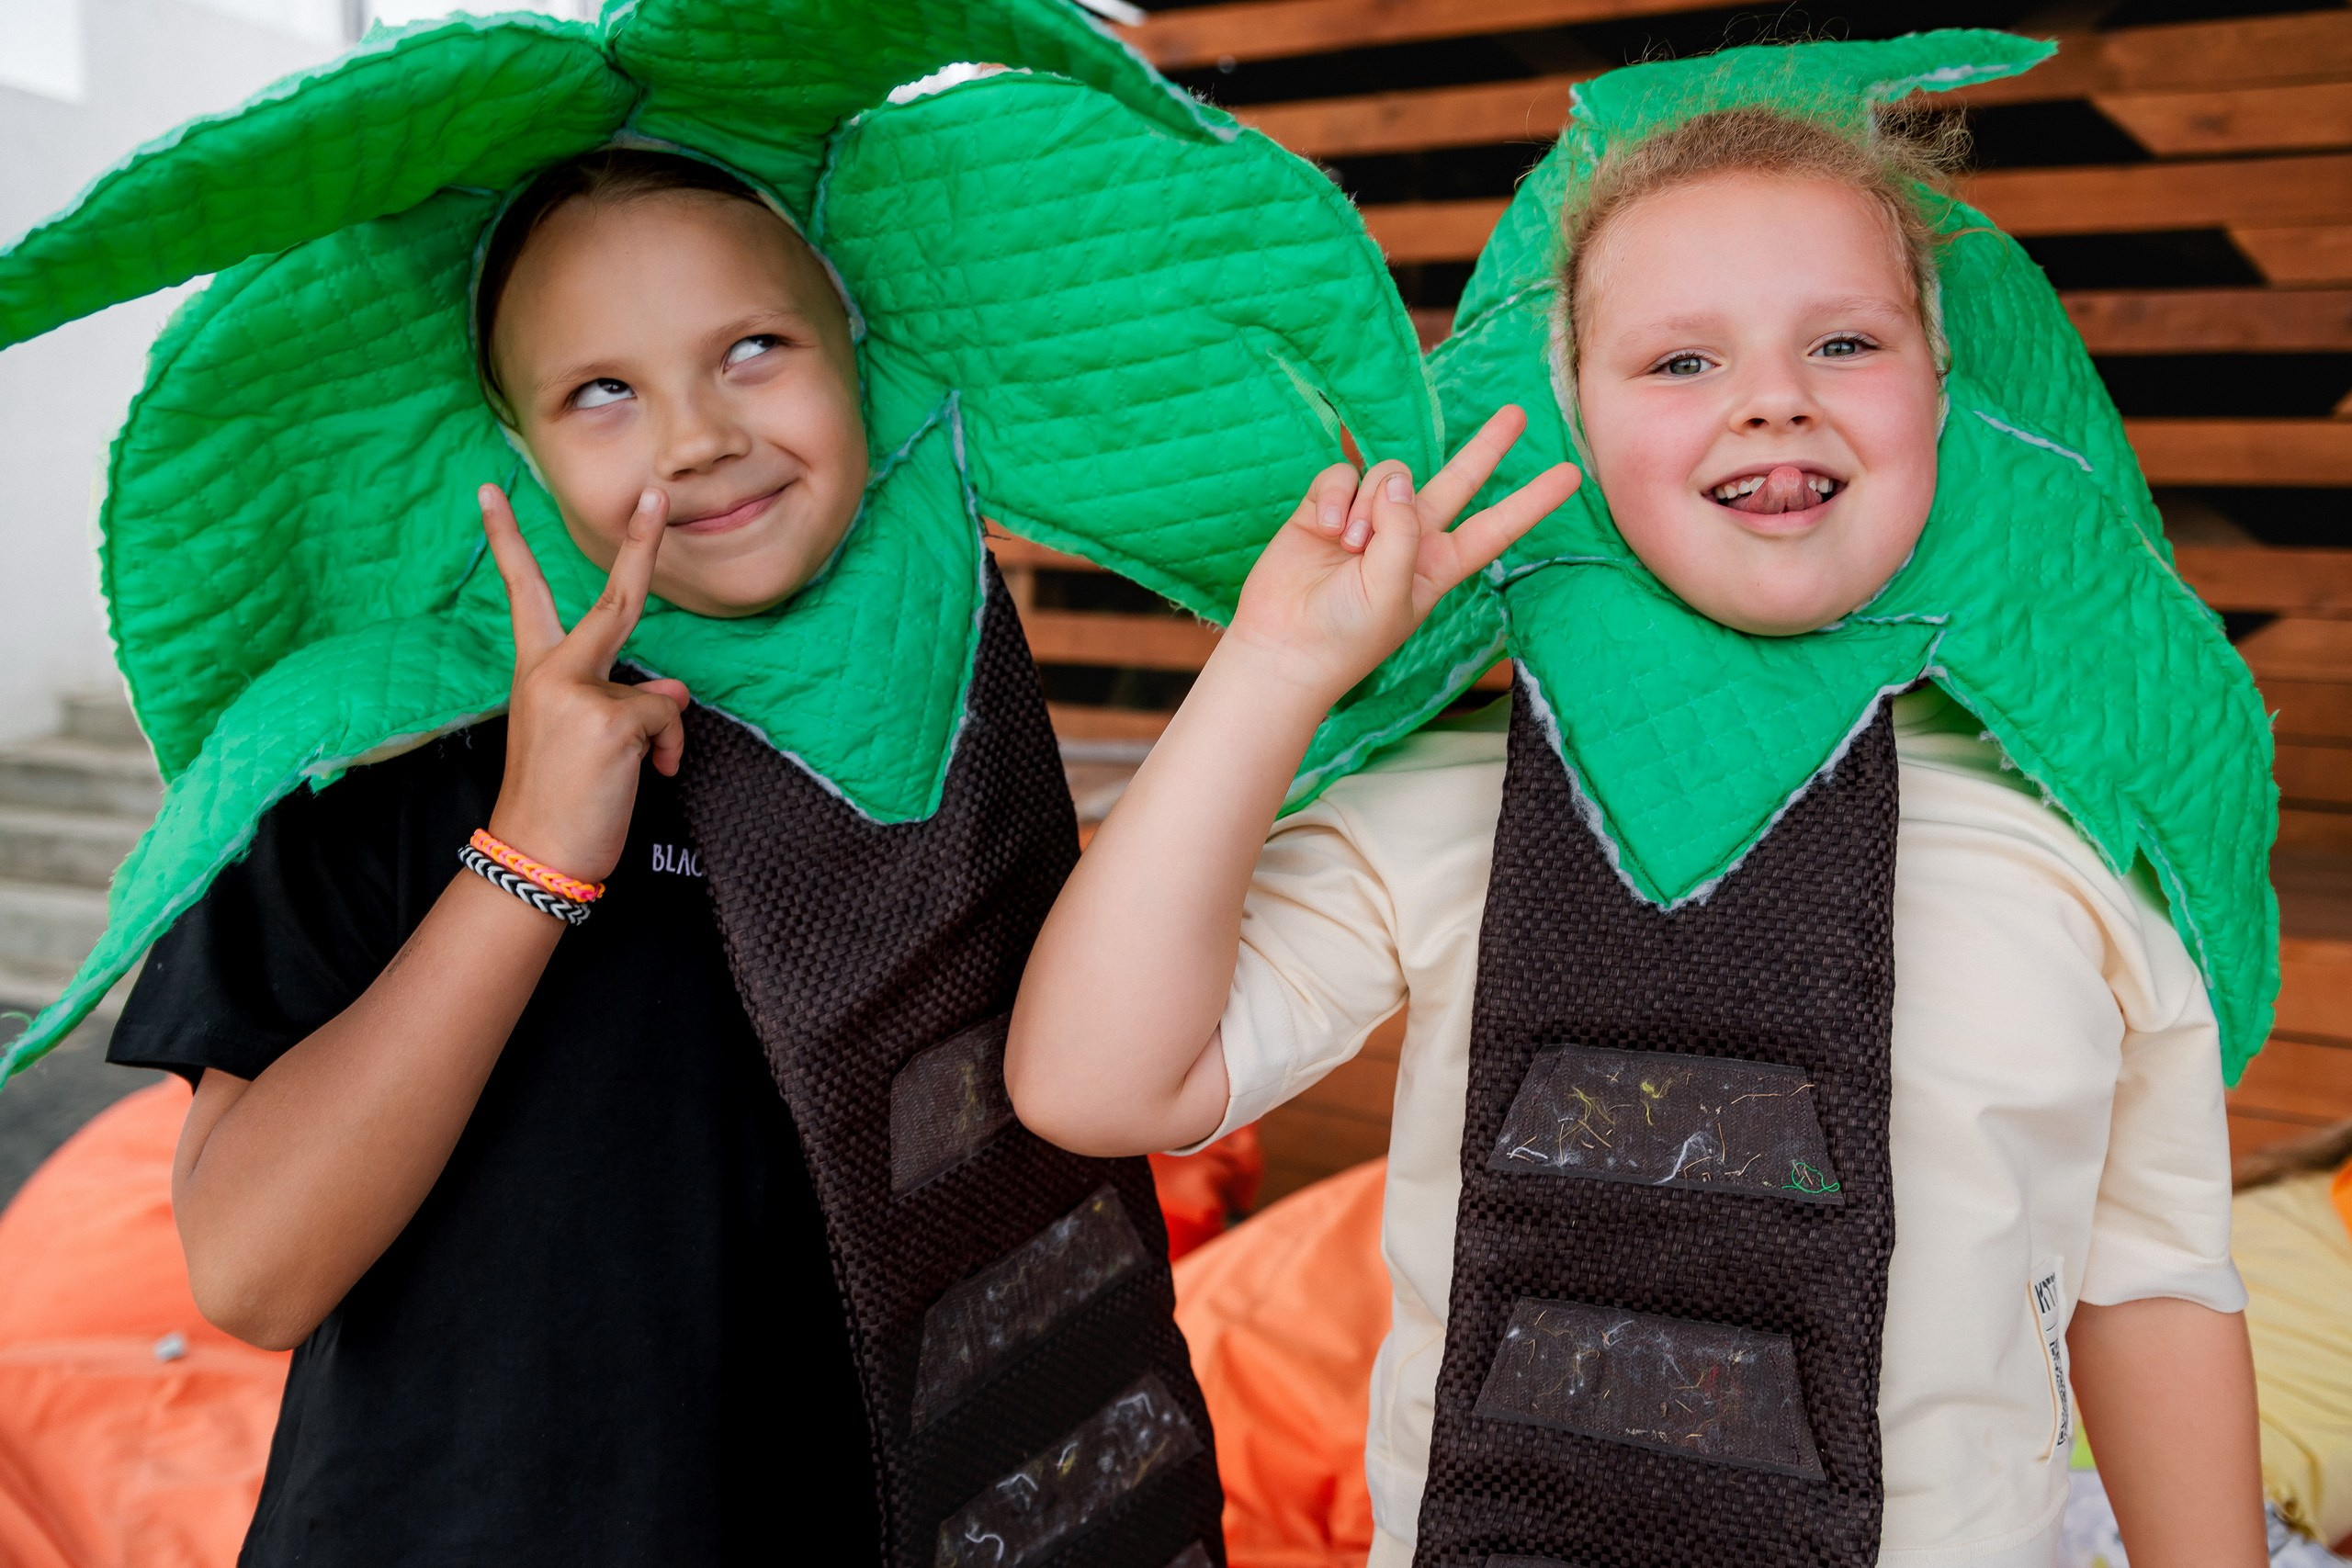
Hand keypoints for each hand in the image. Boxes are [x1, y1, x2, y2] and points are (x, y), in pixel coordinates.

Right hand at [478, 485, 691, 884]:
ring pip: (657, 698)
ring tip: (629, 773)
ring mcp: (581, 692)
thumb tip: (671, 693)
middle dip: (641, 544)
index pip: (522, 593)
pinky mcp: (610, 720)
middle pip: (612, 600)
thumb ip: (623, 701)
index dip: (508, 541)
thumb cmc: (558, 802)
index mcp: (537, 671)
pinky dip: (668, 754)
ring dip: (657, 738)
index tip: (492, 493)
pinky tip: (647, 777)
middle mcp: (554, 672)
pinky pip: (668, 723)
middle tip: (658, 494)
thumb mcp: (587, 740)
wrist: (534, 856)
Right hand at [1222, 405, 1578, 703]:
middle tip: (1517, 414)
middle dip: (1486, 447)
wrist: (1284, 646)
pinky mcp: (1327, 508)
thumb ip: (1405, 532)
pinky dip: (1336, 499)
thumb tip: (1398, 482)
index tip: (1571, 474)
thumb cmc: (1346, 635)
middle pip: (1459, 480)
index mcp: (1439, 564)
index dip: (1532, 501)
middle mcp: (1410, 536)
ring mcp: (1369, 519)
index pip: (1496, 527)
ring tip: (1350, 548)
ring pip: (1389, 474)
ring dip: (1371, 505)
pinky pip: (1343, 475)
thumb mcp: (1394, 592)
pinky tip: (1326, 531)